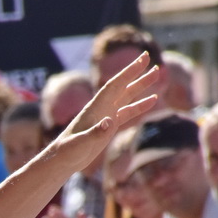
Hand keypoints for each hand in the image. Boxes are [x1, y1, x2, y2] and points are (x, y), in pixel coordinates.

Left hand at [48, 56, 163, 175]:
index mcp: (95, 108)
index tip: (142, 59)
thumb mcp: (81, 143)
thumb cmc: (67, 151)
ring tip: (156, 73)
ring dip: (141, 85)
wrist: (62, 160)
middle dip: (136, 72)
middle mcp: (101, 108)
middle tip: (148, 56)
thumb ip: (95, 133)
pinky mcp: (109, 127)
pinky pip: (128, 113)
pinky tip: (153, 100)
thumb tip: (109, 122)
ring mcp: (106, 117)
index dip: (128, 72)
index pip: (114, 85)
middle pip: (122, 86)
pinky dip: (140, 106)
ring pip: (127, 97)